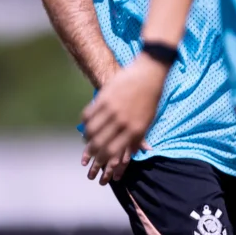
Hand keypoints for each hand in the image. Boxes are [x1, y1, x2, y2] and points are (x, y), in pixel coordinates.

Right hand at [81, 53, 167, 175]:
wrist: (149, 74)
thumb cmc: (150, 100)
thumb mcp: (148, 122)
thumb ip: (137, 139)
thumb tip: (129, 155)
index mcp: (135, 129)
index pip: (112, 151)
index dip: (102, 159)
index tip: (98, 160)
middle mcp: (122, 121)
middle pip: (99, 143)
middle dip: (92, 151)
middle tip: (89, 153)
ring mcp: (112, 109)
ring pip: (91, 130)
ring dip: (86, 137)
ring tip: (87, 139)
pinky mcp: (104, 98)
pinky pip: (88, 115)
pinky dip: (85, 122)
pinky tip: (87, 124)